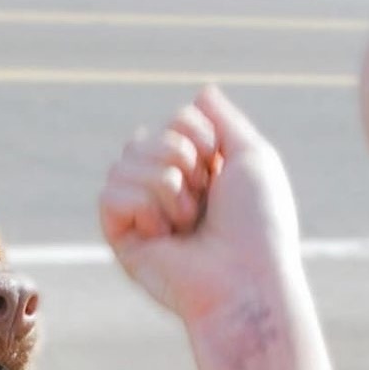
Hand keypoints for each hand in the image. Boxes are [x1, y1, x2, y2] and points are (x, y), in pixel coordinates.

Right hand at [100, 86, 304, 325]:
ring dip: (165, 185)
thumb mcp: (252, 157)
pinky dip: (143, 206)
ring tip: (187, 220)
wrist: (245, 278)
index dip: (196, 136)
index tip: (219, 168)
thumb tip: (202, 92)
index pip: (175, 122)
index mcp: (198, 170)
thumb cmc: (258, 224)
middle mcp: (167, 189)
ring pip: (125, 160)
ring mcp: (142, 213)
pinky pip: (110, 193)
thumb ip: (225, 120)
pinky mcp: (121, 238)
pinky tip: (163, 234)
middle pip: (145, 136)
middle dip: (178, 157)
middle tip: (203, 197)